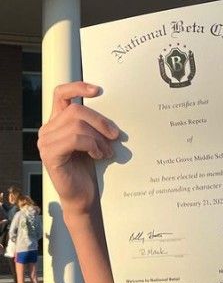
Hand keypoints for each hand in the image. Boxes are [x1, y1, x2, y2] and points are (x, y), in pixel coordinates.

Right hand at [37, 82, 118, 215]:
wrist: (83, 195)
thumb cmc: (89, 167)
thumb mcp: (94, 140)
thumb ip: (94, 124)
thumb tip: (113, 110)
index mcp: (58, 121)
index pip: (61, 93)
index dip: (78, 87)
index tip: (99, 90)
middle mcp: (48, 129)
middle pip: (76, 110)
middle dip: (101, 121)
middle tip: (116, 135)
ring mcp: (46, 142)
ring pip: (77, 124)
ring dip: (99, 137)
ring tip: (107, 151)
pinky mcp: (50, 155)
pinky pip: (75, 139)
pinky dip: (92, 145)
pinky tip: (99, 155)